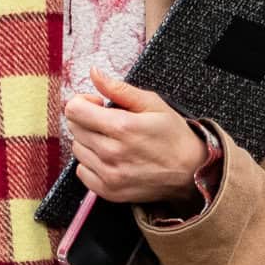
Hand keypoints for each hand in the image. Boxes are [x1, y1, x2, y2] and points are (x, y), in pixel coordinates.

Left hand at [65, 68, 205, 206]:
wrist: (190, 172)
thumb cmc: (173, 136)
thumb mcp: (152, 104)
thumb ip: (119, 88)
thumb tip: (94, 73)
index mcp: (122, 127)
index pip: (74, 110)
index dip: (83, 102)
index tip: (98, 104)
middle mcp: (111, 152)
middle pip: (74, 128)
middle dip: (87, 120)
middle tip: (109, 122)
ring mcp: (109, 175)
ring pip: (77, 149)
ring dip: (89, 141)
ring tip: (112, 141)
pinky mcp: (108, 191)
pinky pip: (81, 171)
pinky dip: (91, 163)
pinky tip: (109, 159)